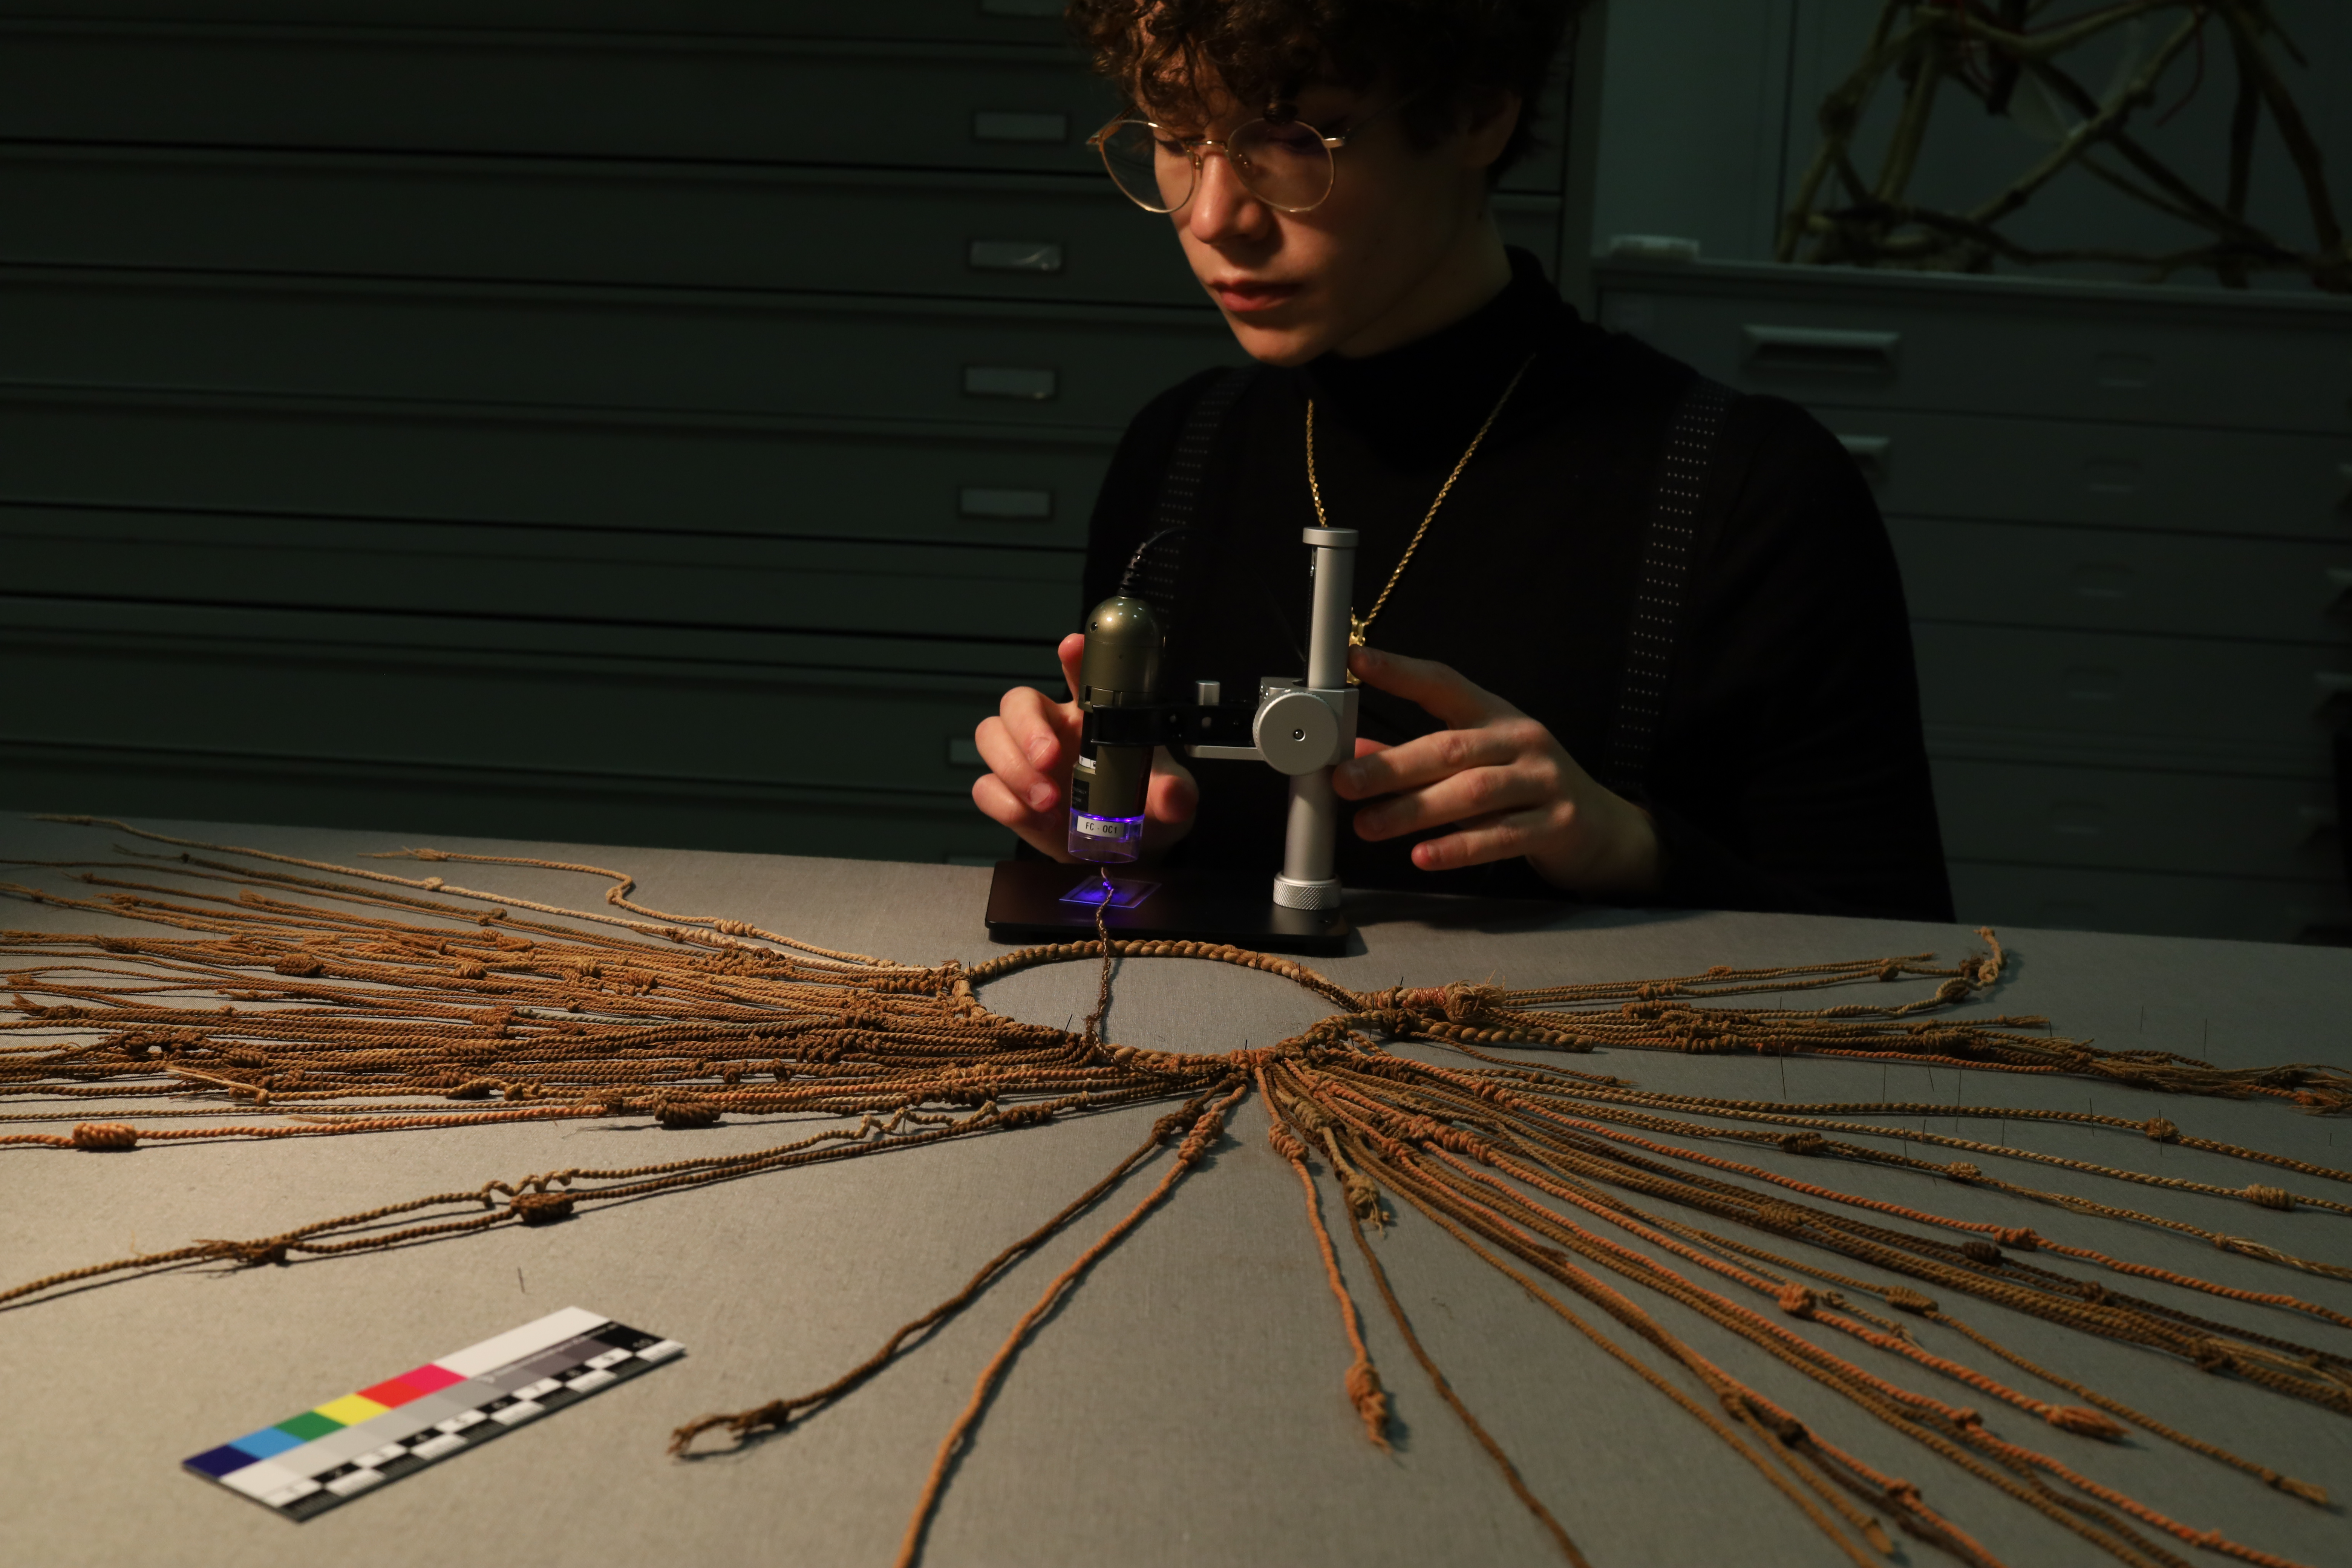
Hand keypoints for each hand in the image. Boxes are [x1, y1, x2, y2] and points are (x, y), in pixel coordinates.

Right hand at [971, 632, 1198, 861]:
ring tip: (1048, 801)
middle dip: (1028, 727)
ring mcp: (1024, 760)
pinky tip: (1035, 819)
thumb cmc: (1140, 807)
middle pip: (1018, 702)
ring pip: (991, 736)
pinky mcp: (1008, 794)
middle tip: (1050, 758)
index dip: (1075, 658)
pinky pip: (985, 786)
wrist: (1119, 850)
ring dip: (1014, 768)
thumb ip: (1174, 796)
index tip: (1072, 647)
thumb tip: (1178, 797)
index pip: (1082, 676)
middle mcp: (1053, 728)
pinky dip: (1005, 802)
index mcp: (1093, 717)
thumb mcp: (1166, 801)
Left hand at [1331, 645, 1659, 896]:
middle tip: (1345, 780)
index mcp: (1496, 716)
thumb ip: (1415, 760)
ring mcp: (1544, 781)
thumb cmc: (1525, 789)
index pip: (1445, 684)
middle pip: (1450, 747)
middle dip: (1393, 765)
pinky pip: (1501, 837)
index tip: (1357, 661)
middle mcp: (1522, 741)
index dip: (1401, 672)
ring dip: (1415, 810)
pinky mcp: (1557, 824)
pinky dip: (1459, 848)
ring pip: (1473, 792)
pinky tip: (1423, 857)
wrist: (1602, 827)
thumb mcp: (1476, 764)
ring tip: (1368, 825)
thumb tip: (1354, 753)